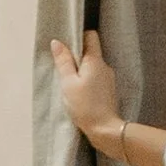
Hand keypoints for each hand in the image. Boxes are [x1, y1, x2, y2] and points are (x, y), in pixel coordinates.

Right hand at [50, 32, 121, 152]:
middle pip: (91, 52)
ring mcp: (109, 79)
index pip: (91, 36)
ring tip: (70, 82)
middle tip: (64, 67)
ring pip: (92, 66)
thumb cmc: (85, 106)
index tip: (66, 46)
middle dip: (77, 56)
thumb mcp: (68, 83)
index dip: (79, 36)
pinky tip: (79, 92)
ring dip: (81, 70)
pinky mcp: (108, 90)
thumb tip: (57, 42)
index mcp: (95, 61)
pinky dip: (87, 80)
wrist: (105, 129)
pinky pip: (96, 78)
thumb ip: (63, 62)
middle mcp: (105, 66)